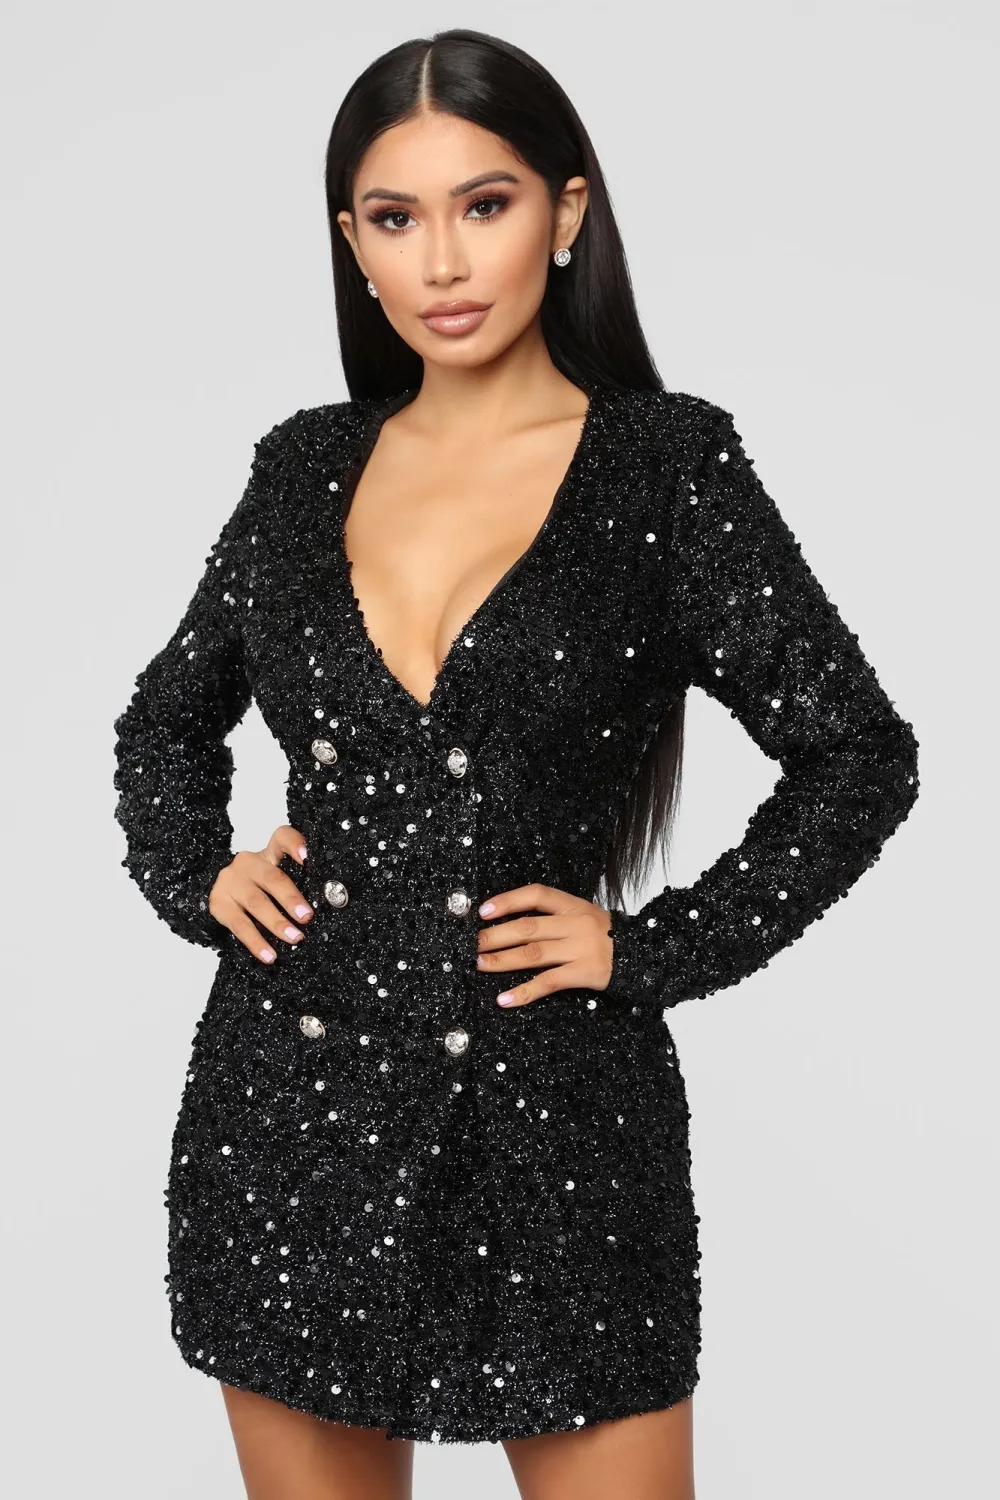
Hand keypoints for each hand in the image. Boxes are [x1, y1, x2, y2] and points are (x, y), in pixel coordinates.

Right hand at [208, 824, 313, 962]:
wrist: (223, 894)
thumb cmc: (259, 888)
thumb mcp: (278, 878)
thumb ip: (298, 882)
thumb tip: (329, 904)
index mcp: (268, 853)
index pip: (282, 838)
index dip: (295, 844)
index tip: (307, 857)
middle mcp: (247, 863)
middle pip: (272, 877)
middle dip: (291, 899)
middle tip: (307, 917)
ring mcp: (230, 882)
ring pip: (256, 902)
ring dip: (277, 923)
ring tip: (295, 938)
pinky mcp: (218, 904)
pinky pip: (240, 925)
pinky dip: (256, 943)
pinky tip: (269, 955)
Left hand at [476, 882, 613, 1006]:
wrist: (643, 955)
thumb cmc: (606, 937)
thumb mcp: (585, 916)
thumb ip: (555, 917)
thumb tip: (511, 923)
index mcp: (574, 906)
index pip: (537, 895)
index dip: (509, 900)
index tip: (483, 911)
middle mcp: (576, 924)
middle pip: (528, 927)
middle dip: (496, 935)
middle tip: (473, 943)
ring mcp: (580, 949)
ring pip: (533, 954)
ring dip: (502, 960)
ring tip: (480, 964)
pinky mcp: (584, 973)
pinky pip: (548, 983)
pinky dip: (524, 992)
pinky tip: (505, 999)